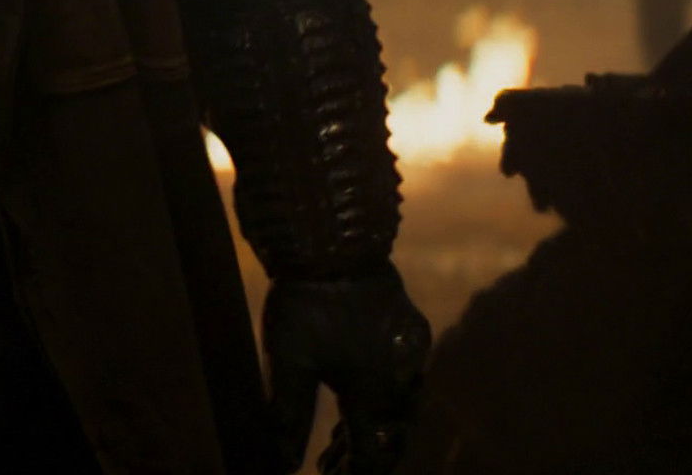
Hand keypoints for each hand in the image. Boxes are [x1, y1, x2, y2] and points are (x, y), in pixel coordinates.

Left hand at [261, 268, 430, 474]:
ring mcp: (410, 353)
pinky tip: (354, 396)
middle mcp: (401, 379)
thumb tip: (282, 465)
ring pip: (396, 408)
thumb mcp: (289, 363)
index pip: (372, 456)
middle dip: (359, 457)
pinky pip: (400, 378)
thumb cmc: (307, 303)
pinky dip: (378, 397)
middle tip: (328, 469)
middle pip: (388, 436)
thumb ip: (288, 418)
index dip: (353, 474)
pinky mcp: (409, 330)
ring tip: (332, 446)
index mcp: (374, 394)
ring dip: (367, 429)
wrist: (336, 240)